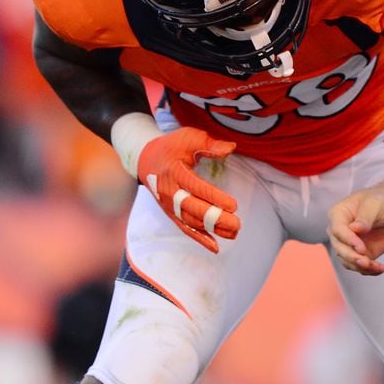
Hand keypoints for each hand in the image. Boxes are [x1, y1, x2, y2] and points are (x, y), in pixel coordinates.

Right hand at [137, 127, 239, 252]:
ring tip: (234, 233)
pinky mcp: (171, 213)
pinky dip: (199, 238)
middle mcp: (169, 192)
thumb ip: (209, 143)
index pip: (195, 187)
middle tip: (237, 224)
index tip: (234, 205)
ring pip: (190, 221)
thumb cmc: (172, 146)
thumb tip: (231, 148)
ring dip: (212, 229)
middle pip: (193, 209)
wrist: (145, 158)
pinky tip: (216, 247)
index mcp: (174, 172)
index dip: (214, 197)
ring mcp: (169, 205)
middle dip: (216, 218)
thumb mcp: (189, 137)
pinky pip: (184, 228)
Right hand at [327, 186, 383, 275]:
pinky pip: (359, 266)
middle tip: (367, 262)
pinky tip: (380, 269)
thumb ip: (365, 217)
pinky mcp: (359, 254)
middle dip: (353, 257)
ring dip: (360, 266)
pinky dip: (368, 270)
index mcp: (338, 214)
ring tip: (377, 267)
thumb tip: (355, 229)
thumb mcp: (376, 204)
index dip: (348, 240)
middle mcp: (339, 231)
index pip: (337, 230)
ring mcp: (348, 244)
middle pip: (340, 248)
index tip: (361, 247)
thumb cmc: (382, 201)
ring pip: (347, 260)